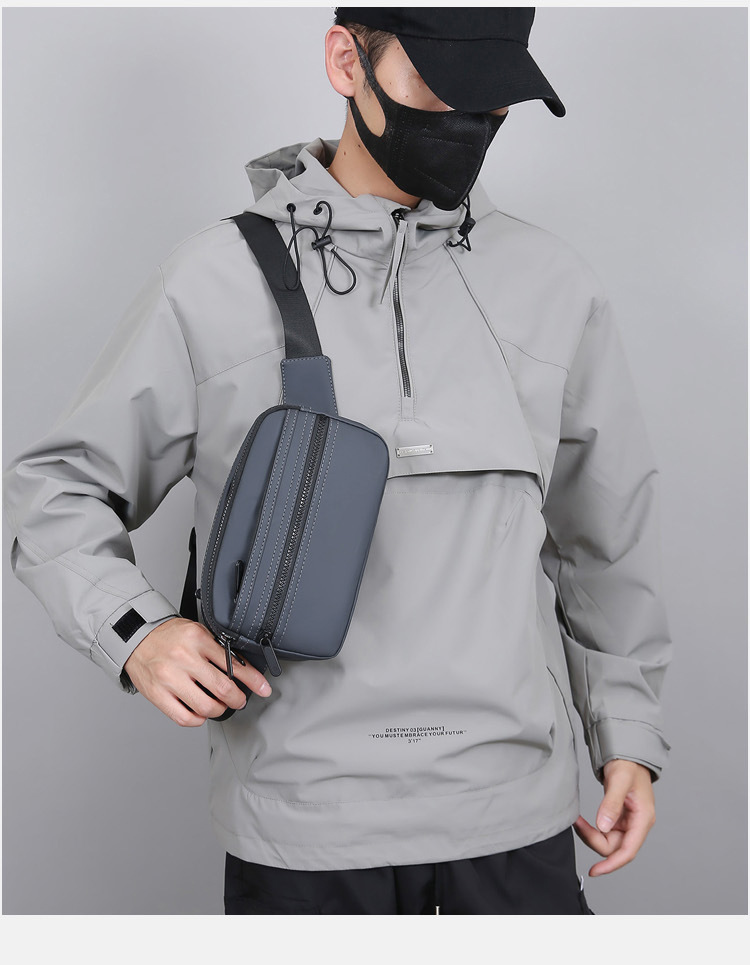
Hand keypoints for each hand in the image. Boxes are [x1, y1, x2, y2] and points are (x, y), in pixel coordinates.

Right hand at [123, 617, 272, 725]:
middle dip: (238, 699)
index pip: (233, 663)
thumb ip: (216, 648)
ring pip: (206, 706)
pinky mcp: (157, 695)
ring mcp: (169, 678)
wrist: (136, 638)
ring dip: (220, 710)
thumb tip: (241, 668)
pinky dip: (198, 719)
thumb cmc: (168, 636)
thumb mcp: (197, 632)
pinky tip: (201, 712)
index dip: (253, 680)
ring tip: (220, 705)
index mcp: (197, 639)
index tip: (263, 688)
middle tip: (240, 700)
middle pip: (223, 689)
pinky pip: (184, 717)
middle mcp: (184, 658)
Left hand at [573, 759, 655, 876]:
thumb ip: (611, 804)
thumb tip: (603, 827)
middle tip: (577, 823)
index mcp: (643, 819)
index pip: (628, 851)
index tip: (595, 871)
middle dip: (594, 840)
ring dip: (591, 835)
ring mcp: (628, 823)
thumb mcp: (619, 780)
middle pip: (615, 848)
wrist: (627, 754)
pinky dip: (593, 830)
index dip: (612, 864)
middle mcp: (637, 824)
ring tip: (578, 820)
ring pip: (608, 842)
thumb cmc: (628, 764)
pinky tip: (583, 821)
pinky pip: (605, 832)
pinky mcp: (619, 819)